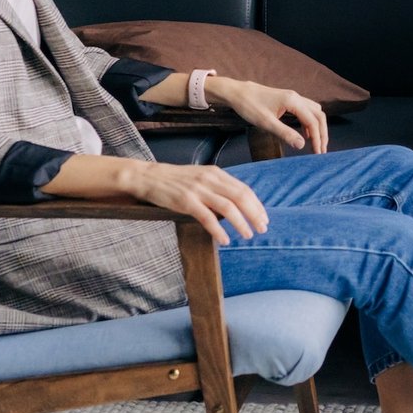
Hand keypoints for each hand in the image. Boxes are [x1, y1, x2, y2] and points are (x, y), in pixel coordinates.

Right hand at [124, 161, 267, 245]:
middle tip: (263, 228)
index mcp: (216, 173)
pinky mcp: (186, 202)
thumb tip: (236, 204)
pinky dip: (218, 230)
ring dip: (241, 223)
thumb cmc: (175, 180)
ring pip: (228, 208)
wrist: (148, 177)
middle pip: (241, 197)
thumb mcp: (200, 177)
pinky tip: (224, 239)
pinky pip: (207, 218)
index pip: (243, 189)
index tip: (264, 218)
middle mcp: (210, 180)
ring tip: (248, 235)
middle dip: (255, 214)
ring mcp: (198, 190)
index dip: (256, 204)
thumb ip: (217, 187)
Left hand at [215, 78, 328, 153]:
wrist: (237, 92)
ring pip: (314, 112)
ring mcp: (293, 97)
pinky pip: (306, 111)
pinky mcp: (288, 100)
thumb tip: (302, 145)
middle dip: (322, 133)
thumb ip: (285, 133)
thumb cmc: (249, 106)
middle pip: (318, 115)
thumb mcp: (266, 123)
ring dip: (318, 128)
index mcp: (293, 101)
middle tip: (321, 151)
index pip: (313, 122)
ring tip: (316, 144)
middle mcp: (296, 97)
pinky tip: (305, 134)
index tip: (318, 153)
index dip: (318, 138)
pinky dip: (310, 123)